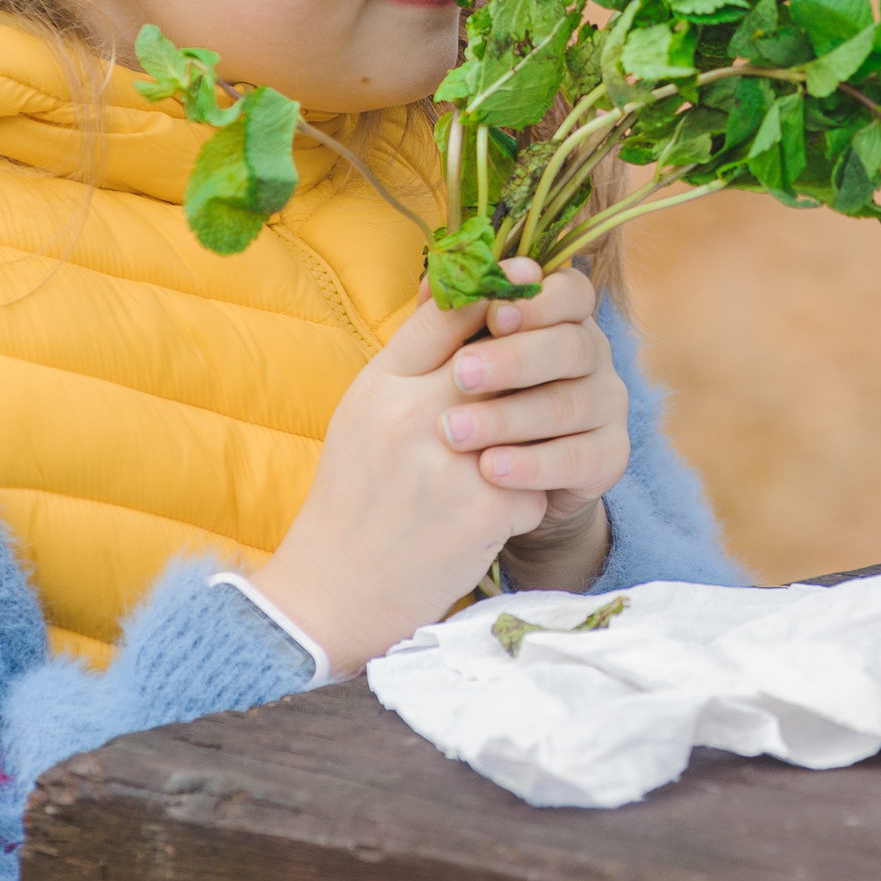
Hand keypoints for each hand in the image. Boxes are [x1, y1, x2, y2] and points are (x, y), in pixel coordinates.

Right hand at [248, 261, 549, 671]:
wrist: (332, 595)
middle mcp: (413, 413)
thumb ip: (411, 363)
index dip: (492, 292)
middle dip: (530, 362)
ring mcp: (451, 462)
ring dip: (533, 439)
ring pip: (532, 419)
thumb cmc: (355, 500)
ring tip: (516, 459)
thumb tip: (463, 297)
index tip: (521, 285)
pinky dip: (525, 502)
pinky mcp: (482, 510)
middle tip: (547, 370)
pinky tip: (496, 520)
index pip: (447, 310)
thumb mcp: (365, 415)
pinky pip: (537, 485)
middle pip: (501, 355)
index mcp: (381, 384)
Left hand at [441, 266, 629, 591]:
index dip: (538, 301)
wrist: (490, 478)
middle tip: (460, 374)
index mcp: (561, 315)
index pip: (571, 292)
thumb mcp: (452, 354)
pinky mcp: (609, 455)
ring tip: (454, 431)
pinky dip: (533, 465)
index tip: (495, 314)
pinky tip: (490, 468)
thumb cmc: (472, 396)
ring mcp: (607, 404)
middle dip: (514, 359)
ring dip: (509, 417)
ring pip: (568, 404)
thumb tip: (435, 281)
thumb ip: (449, 317)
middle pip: (571, 346)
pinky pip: (578, 458)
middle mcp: (592, 354)